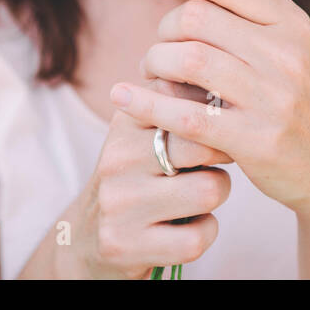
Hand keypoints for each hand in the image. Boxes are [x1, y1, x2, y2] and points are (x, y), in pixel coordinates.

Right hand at [71, 77, 233, 278]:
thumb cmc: (136, 176)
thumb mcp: (143, 131)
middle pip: (202, 142)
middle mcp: (117, 158)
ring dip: (216, 194)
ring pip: (209, 190)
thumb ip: (177, 99)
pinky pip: (199, 236)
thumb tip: (225, 64)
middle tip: (217, 160)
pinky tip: (191, 225)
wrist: (84, 239)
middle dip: (224, 152)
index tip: (222, 122)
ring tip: (201, 192)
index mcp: (125, 120)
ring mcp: (120, 204)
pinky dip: (206, 231)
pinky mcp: (127, 245)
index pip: (187, 100)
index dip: (217, 113)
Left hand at [109, 0, 309, 221]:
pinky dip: (147, 104)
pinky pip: (184, 115)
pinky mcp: (255, 141)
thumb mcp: (291, 47)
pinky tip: (125, 99)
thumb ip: (248, 16)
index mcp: (292, 22)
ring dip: (154, 62)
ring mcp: (272, 98)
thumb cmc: (298, 100)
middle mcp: (285, 54)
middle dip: (164, 28)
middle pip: (198, 17)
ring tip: (152, 72)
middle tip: (160, 47)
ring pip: (187, 59)